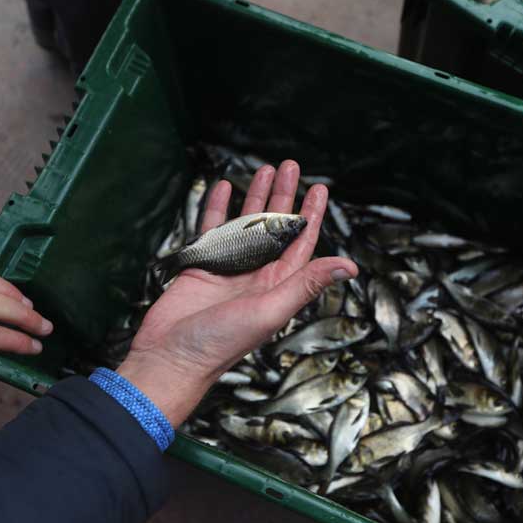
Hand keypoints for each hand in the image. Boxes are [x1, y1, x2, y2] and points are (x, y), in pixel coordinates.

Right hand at [118, 160, 357, 426]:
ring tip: (263, 170)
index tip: (318, 188)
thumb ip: (306, 284)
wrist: (171, 356)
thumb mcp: (271, 310)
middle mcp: (256, 273)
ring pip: (245, 223)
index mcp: (278, 285)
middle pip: (274, 226)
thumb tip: (351, 266)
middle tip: (289, 166)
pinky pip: (212, 228)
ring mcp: (228, 267)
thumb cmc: (222, 342)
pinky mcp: (202, 264)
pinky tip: (223, 187)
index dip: (310, 215)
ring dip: (255, 197)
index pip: (300, 243)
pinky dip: (217, 207)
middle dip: (283, 196)